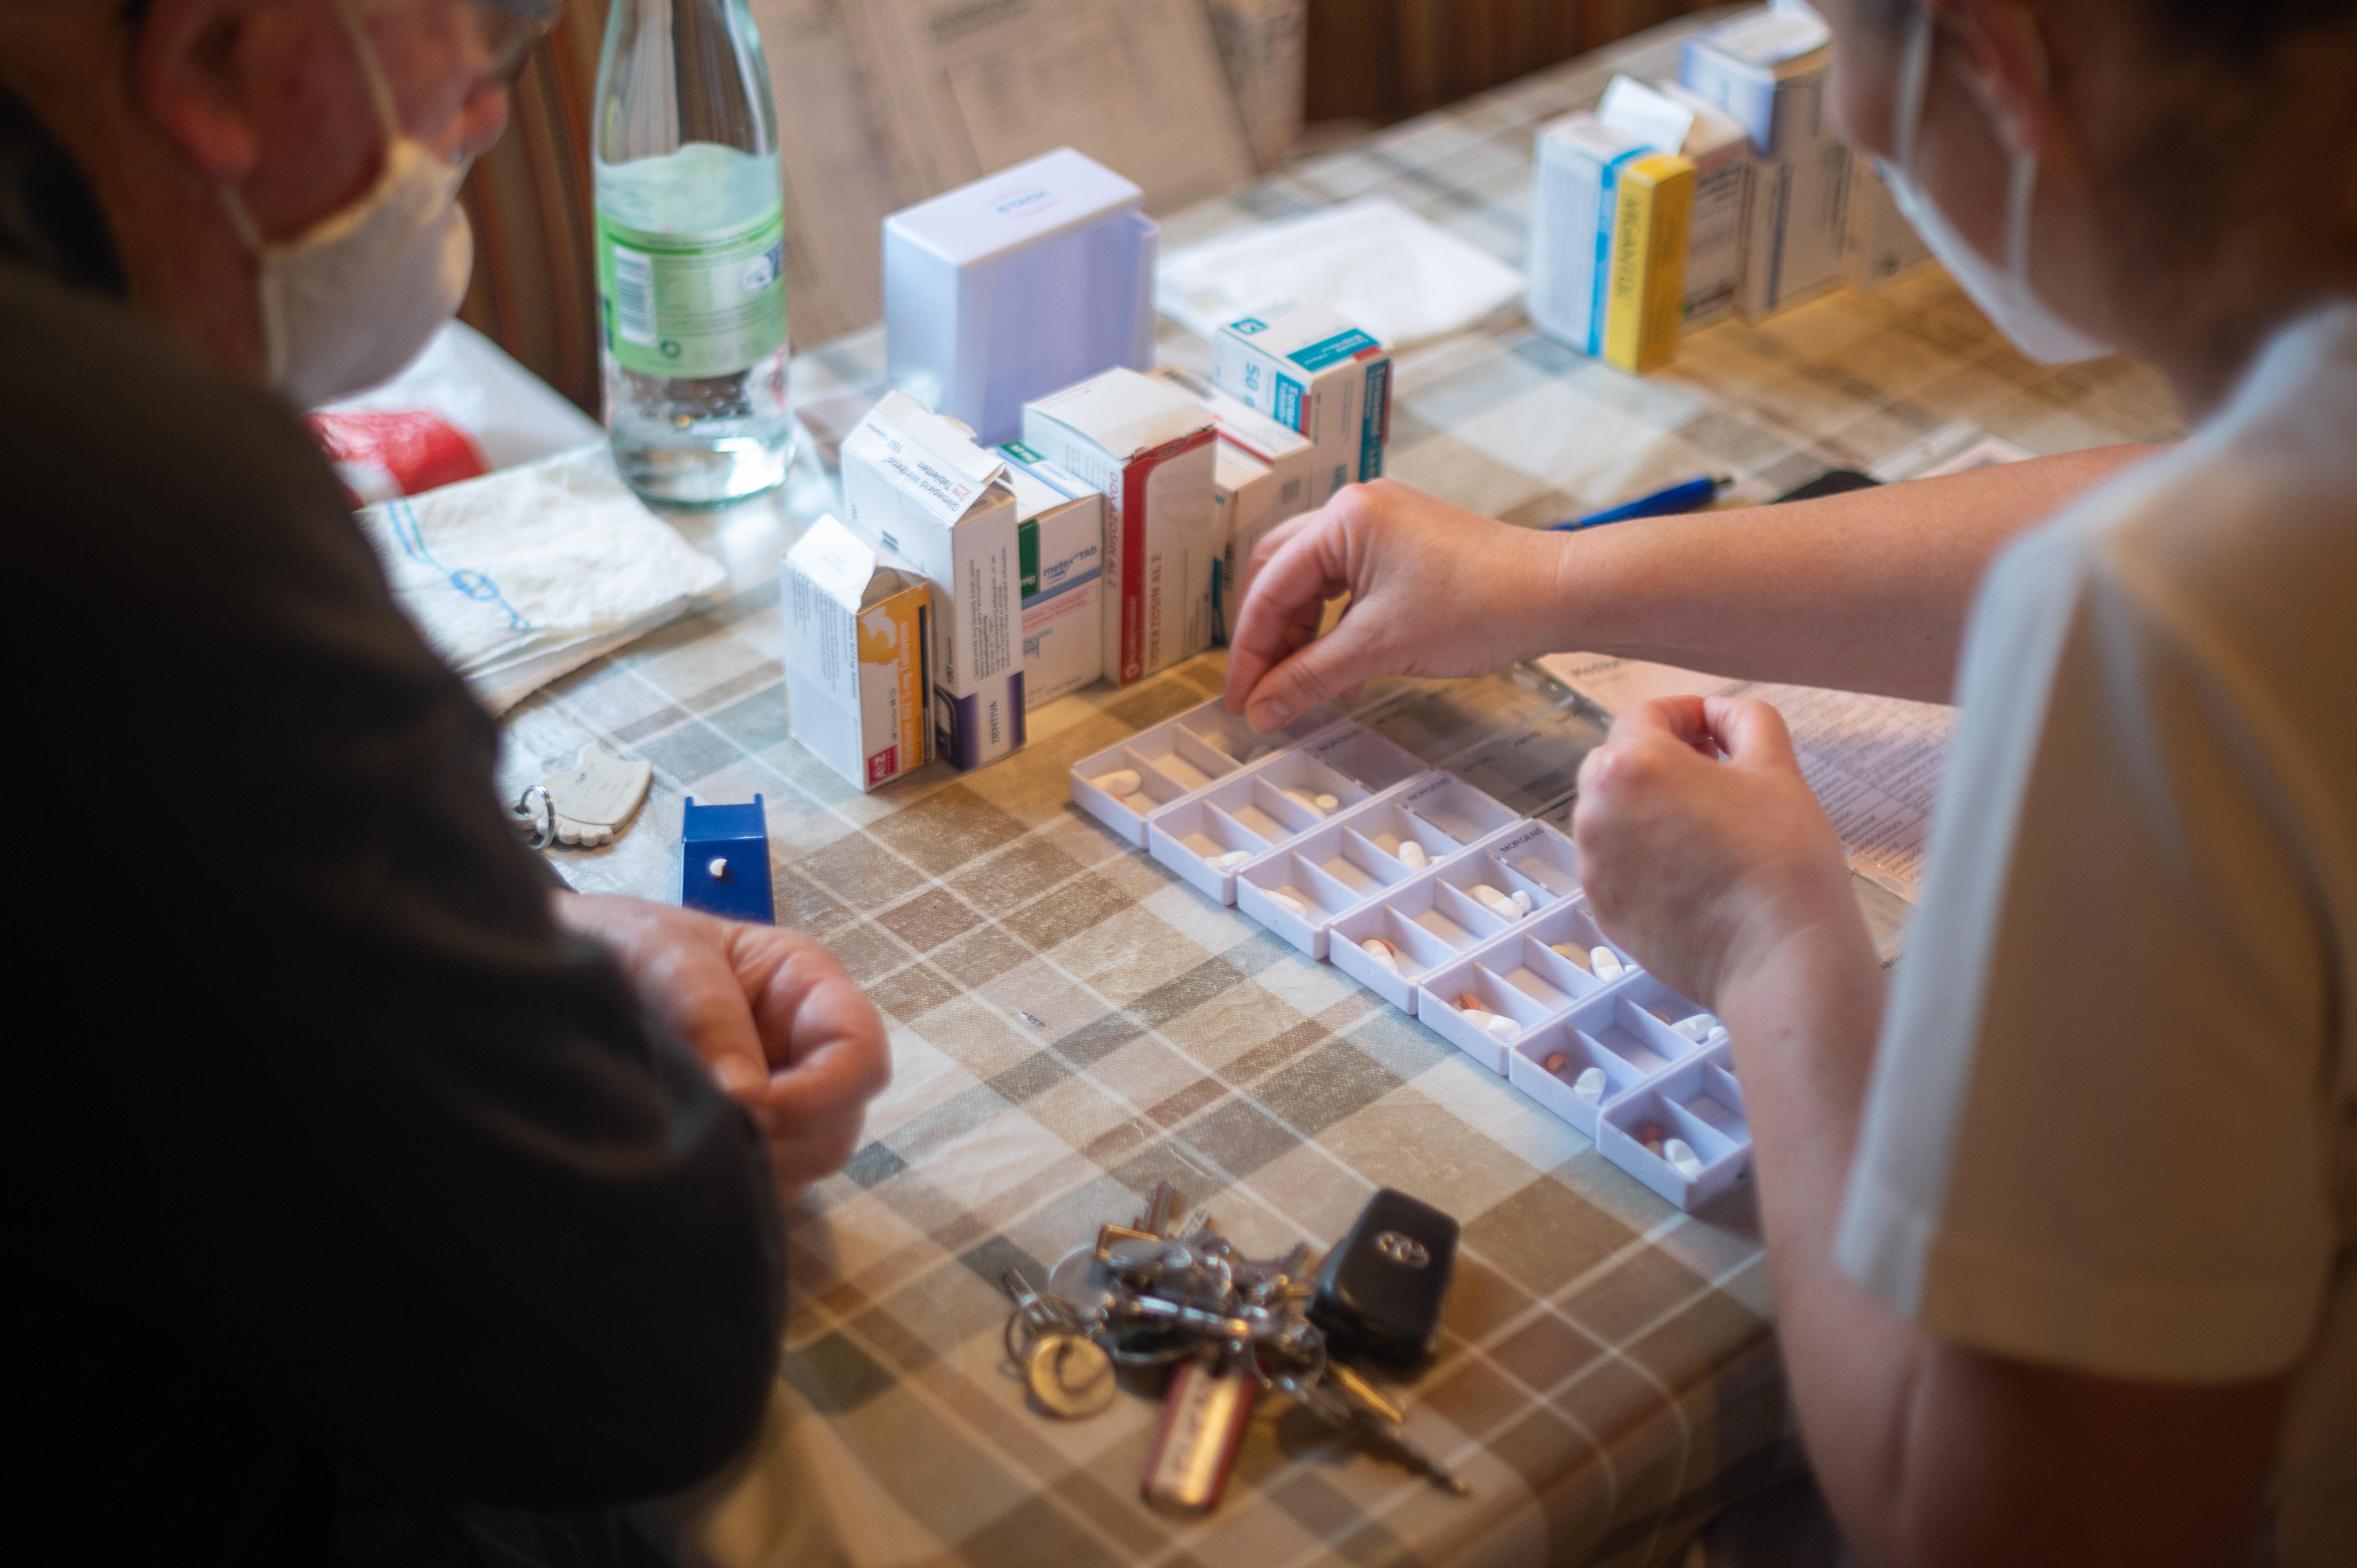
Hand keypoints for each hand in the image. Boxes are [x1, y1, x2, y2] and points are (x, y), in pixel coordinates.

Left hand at [556, 894, 890, 1204]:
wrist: (561, 978)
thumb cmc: (622, 942)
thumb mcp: (662, 954)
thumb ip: (707, 1012)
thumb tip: (745, 1097)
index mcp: (805, 990)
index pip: (860, 1052)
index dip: (824, 1091)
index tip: (753, 1108)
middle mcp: (804, 1053)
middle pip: (840, 1121)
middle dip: (784, 1138)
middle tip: (710, 1131)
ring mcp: (777, 1104)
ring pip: (806, 1164)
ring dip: (755, 1166)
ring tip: (686, 1140)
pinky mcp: (745, 1144)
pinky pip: (764, 1188)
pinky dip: (730, 1189)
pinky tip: (681, 1162)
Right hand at [1223, 480, 1568, 731]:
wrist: (1557, 594)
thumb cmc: (1480, 605)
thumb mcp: (1379, 648)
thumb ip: (1309, 679)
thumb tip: (1261, 710)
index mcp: (1343, 518)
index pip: (1270, 589)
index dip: (1250, 653)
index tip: (1241, 702)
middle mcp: (1357, 508)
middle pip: (1282, 576)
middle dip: (1270, 637)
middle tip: (1263, 690)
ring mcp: (1385, 523)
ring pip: (1315, 582)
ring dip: (1304, 634)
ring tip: (1304, 685)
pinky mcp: (1407, 544)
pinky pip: (1350, 584)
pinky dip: (1337, 626)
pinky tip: (1342, 668)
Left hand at [1570, 697, 1866, 1007]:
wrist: (1778, 957)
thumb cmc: (1782, 862)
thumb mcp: (1776, 767)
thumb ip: (1745, 719)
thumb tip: (1721, 711)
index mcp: (1631, 766)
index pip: (1645, 715)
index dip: (1686, 714)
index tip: (1716, 730)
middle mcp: (1596, 813)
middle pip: (1619, 762)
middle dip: (1663, 757)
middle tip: (1716, 772)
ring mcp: (1594, 866)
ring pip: (1613, 814)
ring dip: (1651, 806)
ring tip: (1709, 824)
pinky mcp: (1603, 909)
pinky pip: (1615, 863)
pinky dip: (1644, 854)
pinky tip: (1694, 869)